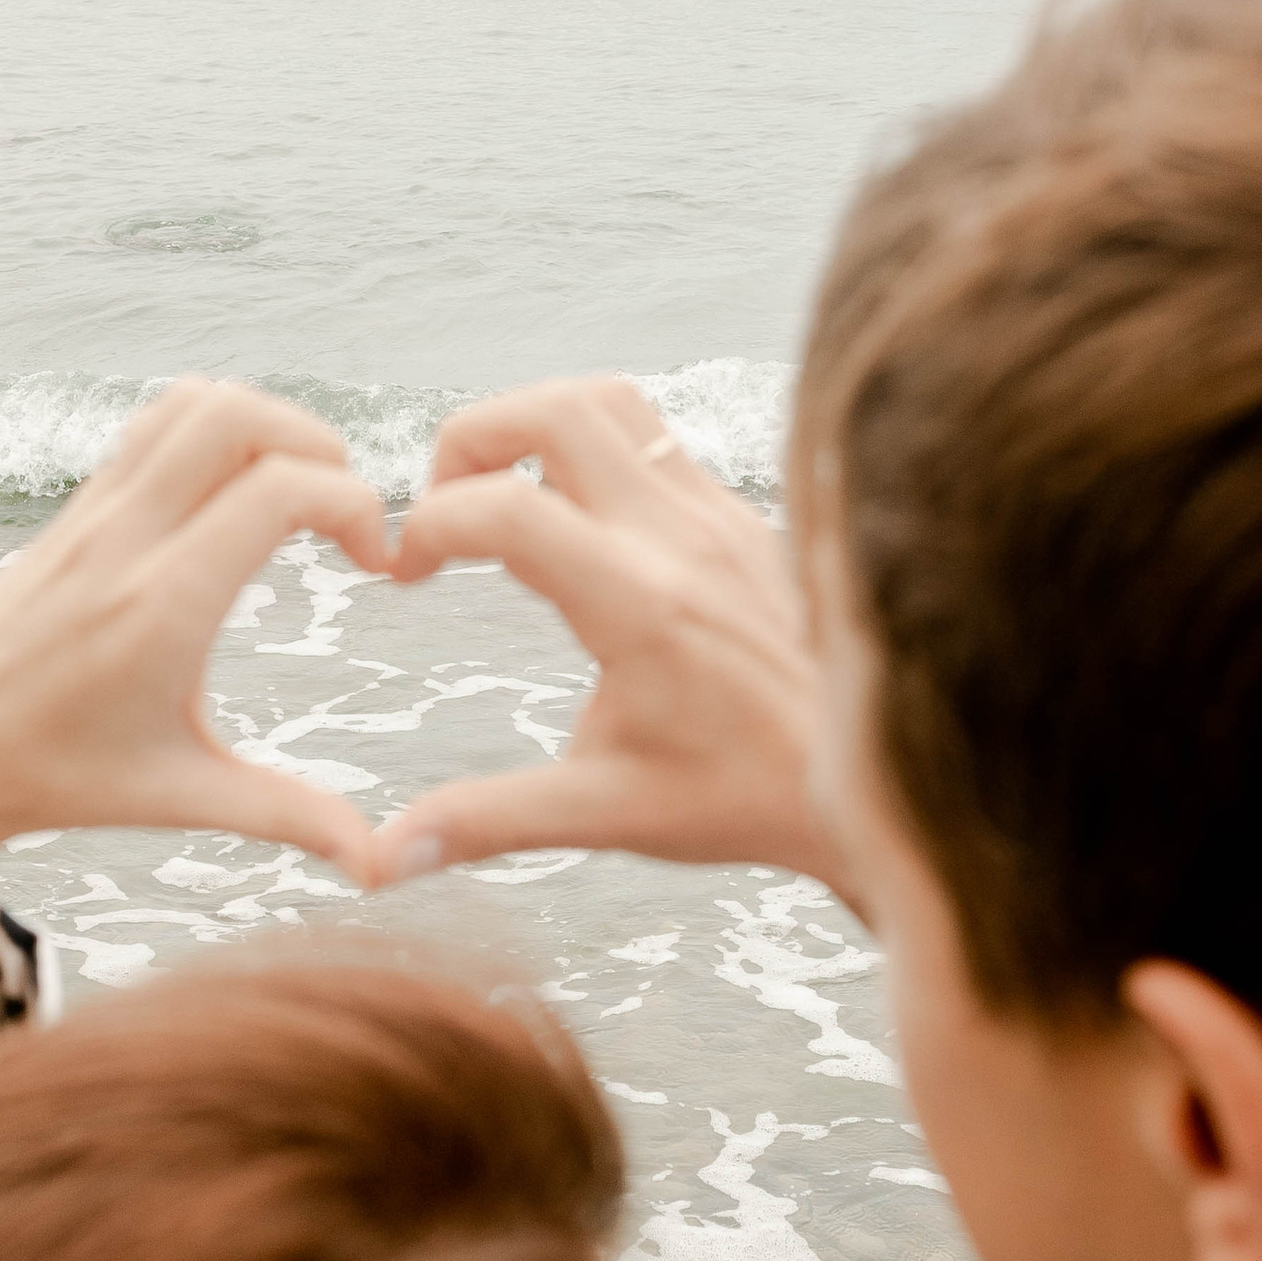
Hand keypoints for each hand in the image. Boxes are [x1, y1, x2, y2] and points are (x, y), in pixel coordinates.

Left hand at [0, 383, 389, 1097]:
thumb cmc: (63, 779)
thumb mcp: (183, 798)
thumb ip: (289, 817)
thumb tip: (377, 864)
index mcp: (160, 608)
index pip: (278, 491)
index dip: (356, 506)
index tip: (375, 567)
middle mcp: (124, 543)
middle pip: (234, 414)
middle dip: (317, 443)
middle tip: (343, 512)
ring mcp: (92, 515)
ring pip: (189, 403)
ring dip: (265, 426)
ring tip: (297, 496)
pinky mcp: (76, 509)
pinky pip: (153, 428)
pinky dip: (215, 435)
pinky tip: (236, 502)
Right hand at [371, 376, 860, 905]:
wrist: (875, 779)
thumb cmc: (746, 797)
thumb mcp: (607, 813)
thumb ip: (490, 821)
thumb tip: (386, 857)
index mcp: (638, 604)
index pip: (505, 508)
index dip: (429, 523)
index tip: (405, 569)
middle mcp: (681, 538)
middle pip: (553, 410)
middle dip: (470, 439)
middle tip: (444, 505)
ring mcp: (721, 515)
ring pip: (612, 403)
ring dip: (535, 424)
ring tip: (502, 493)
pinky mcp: (746, 515)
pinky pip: (659, 437)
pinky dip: (595, 449)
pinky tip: (578, 520)